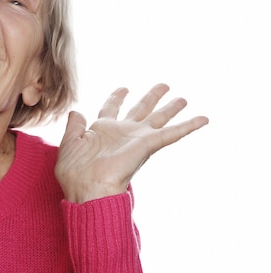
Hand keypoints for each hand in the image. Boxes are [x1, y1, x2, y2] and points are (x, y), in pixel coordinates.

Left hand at [55, 83, 207, 203]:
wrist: (87, 187)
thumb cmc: (74, 171)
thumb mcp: (69, 143)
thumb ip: (74, 126)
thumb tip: (76, 111)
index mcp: (102, 130)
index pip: (112, 108)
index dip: (117, 97)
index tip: (124, 88)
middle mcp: (122, 133)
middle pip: (140, 110)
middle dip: (151, 97)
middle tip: (164, 85)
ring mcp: (136, 139)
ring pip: (158, 118)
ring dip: (171, 108)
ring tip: (183, 98)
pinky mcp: (148, 145)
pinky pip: (172, 133)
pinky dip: (189, 126)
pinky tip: (203, 118)